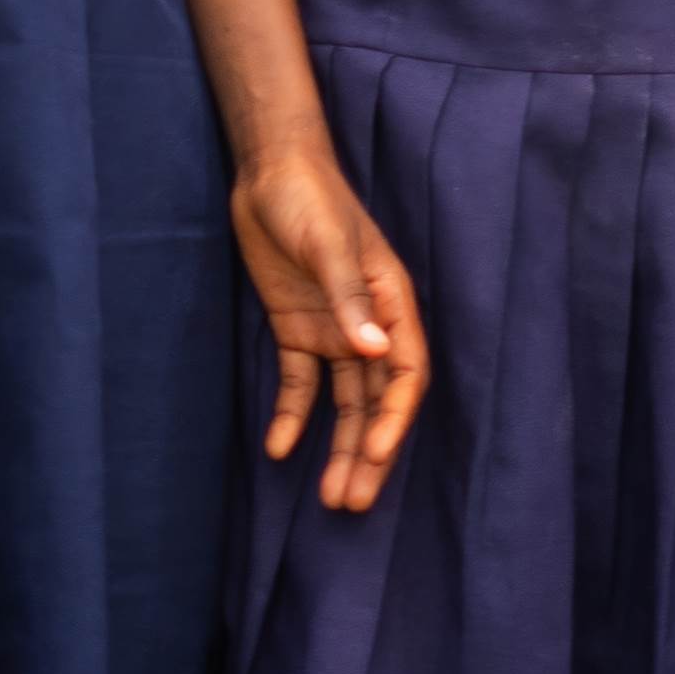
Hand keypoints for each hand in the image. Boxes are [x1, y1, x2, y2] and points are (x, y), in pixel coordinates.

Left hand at [232, 152, 428, 513]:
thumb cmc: (310, 199)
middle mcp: (370, 325)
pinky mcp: (298, 329)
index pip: (405, 375)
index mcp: (393, 303)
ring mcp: (335, 329)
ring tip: (330, 497)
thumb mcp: (329, 246)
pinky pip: (301, 384)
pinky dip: (294, 416)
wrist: (269, 171)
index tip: (375, 458)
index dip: (394, 420)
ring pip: (345, 401)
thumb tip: (377, 353)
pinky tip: (280, 449)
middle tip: (352, 502)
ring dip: (340, 446)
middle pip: (377, 401)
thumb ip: (352, 300)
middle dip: (369, 452)